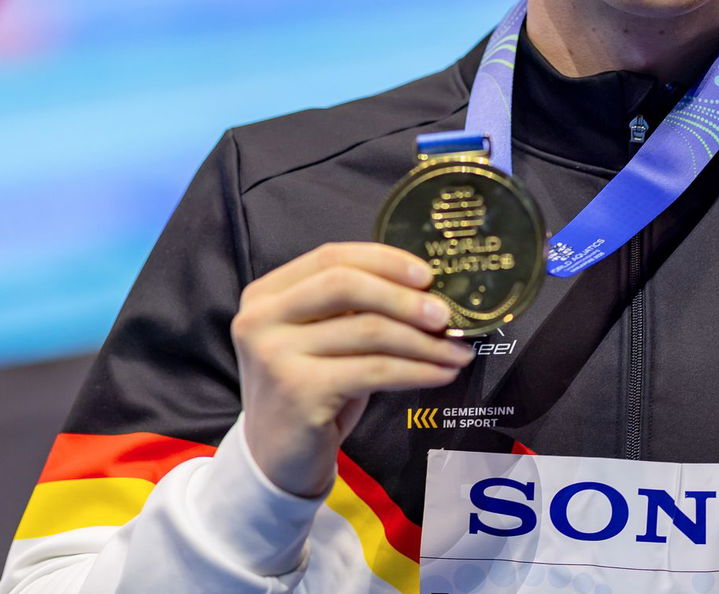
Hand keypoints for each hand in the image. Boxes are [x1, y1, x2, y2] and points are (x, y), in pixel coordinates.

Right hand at [232, 242, 472, 497]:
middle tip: (445, 315)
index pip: (330, 258)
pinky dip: (417, 370)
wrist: (277, 461)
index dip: (383, 260)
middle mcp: (261, 319)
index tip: (427, 275)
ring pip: (368, 330)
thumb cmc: (310, 392)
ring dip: (423, 341)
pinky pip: (375, 370)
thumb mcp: (319, 340)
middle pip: (345, 285)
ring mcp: (275, 355)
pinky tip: (441, 374)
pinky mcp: (300, 392)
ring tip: (457, 351)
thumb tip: (425, 292)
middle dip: (404, 297)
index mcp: (265, 295)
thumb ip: (351, 310)